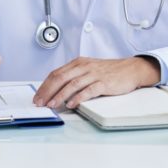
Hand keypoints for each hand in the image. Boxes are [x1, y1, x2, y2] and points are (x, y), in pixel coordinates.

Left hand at [33, 56, 159, 109]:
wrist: (130, 69)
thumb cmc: (109, 71)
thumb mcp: (88, 69)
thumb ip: (74, 76)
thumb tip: (56, 90)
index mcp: (78, 63)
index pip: (56, 73)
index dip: (45, 85)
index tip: (37, 96)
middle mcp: (84, 66)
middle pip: (61, 78)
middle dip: (48, 90)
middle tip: (40, 102)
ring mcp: (94, 74)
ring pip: (73, 84)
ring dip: (60, 95)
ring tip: (52, 104)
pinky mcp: (104, 82)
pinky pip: (89, 90)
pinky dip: (79, 97)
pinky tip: (72, 104)